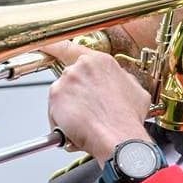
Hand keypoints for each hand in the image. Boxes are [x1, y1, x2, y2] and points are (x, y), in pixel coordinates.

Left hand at [43, 40, 153, 161]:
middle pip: (70, 78)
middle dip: (75, 94)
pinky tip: (76, 129)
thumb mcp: (136, 91)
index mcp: (101, 61)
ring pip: (62, 96)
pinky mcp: (56, 97)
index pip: (71, 48)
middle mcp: (81, 66)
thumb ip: (121, 79)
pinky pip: (53, 111)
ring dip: (69, 109)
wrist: (118, 138)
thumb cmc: (127, 119)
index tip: (46, 44)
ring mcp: (67, 80)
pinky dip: (61, 122)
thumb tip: (117, 80)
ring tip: (86, 123)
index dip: (56, 47)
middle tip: (87, 109)